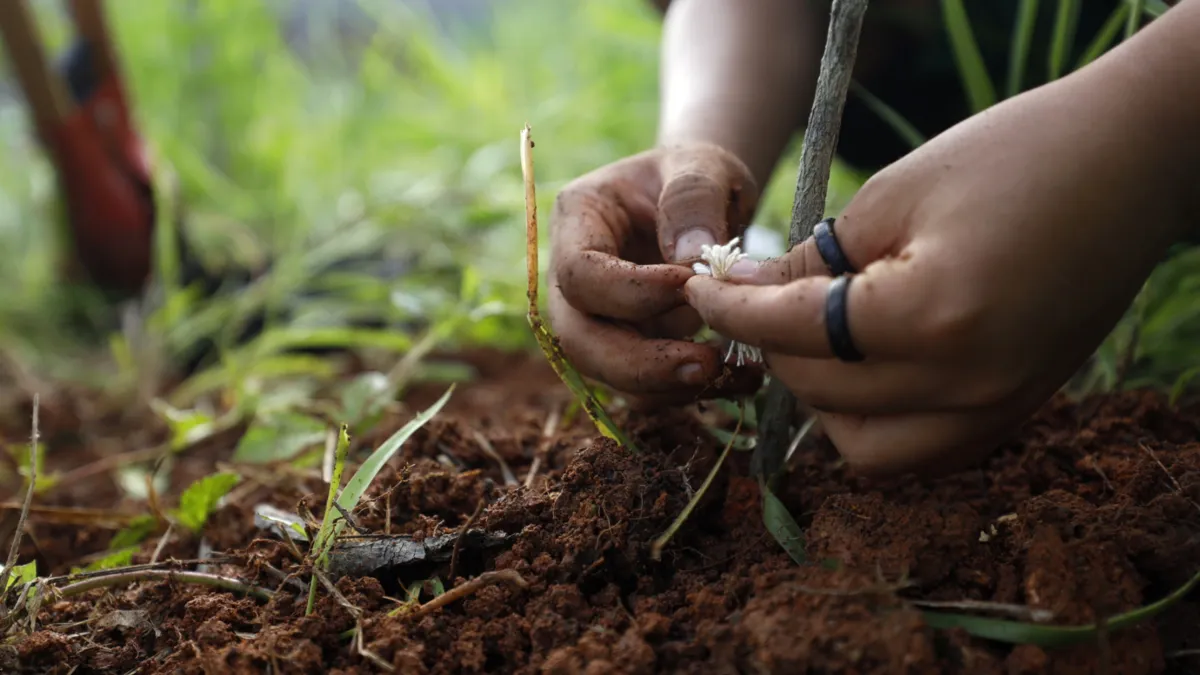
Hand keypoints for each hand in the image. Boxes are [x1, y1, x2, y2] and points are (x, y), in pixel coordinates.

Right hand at [548, 142, 764, 406]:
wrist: (704, 200)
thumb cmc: (695, 175)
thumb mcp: (702, 165)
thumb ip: (693, 198)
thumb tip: (690, 258)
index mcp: (578, 220)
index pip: (579, 272)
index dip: (627, 291)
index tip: (687, 285)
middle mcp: (574, 278)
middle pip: (578, 339)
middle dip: (638, 363)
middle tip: (705, 364)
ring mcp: (598, 318)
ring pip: (607, 373)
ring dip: (665, 385)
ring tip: (731, 373)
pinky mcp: (630, 346)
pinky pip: (646, 385)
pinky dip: (690, 391)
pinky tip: (740, 378)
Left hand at [684, 74, 1193, 474]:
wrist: (1129, 167)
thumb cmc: (1014, 157)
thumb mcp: (894, 195)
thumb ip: (812, 261)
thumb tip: (746, 297)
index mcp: (935, 318)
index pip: (797, 334)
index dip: (732, 310)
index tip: (698, 289)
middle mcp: (969, 385)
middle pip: (821, 394)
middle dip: (770, 347)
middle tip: (754, 299)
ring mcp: (997, 411)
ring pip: (863, 448)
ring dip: (819, 399)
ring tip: (811, 337)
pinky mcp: (1014, 414)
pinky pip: (917, 452)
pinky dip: (873, 422)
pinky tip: (862, 369)